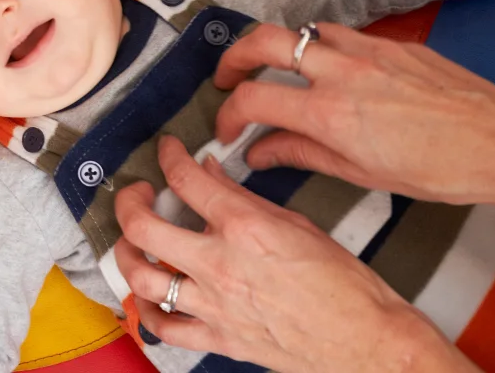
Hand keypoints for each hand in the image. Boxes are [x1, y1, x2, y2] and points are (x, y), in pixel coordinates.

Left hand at [112, 136, 473, 372]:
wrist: (369, 343)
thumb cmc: (346, 287)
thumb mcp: (298, 224)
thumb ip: (244, 197)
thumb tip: (210, 171)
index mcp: (245, 228)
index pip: (186, 178)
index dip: (168, 156)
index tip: (166, 151)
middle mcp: (221, 264)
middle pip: (143, 225)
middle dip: (128, 201)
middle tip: (136, 194)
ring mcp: (215, 304)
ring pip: (141, 275)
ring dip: (125, 253)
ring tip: (132, 242)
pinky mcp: (218, 338)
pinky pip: (163, 328)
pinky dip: (146, 312)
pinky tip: (146, 296)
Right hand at [214, 22, 494, 208]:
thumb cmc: (442, 168)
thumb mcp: (362, 174)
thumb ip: (303, 155)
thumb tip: (262, 153)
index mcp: (329, 114)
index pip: (252, 100)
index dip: (228, 115)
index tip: (228, 130)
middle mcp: (341, 73)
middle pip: (262, 41)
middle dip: (233, 57)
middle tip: (226, 77)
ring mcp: (367, 51)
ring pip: (302, 30)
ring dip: (279, 46)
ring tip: (276, 68)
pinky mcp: (391, 43)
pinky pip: (341, 33)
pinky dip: (322, 47)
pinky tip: (330, 68)